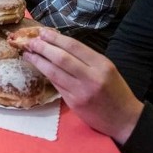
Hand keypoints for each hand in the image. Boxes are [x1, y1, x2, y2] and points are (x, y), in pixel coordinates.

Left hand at [22, 28, 143, 144]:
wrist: (124, 120)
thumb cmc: (116, 91)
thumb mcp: (107, 69)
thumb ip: (87, 58)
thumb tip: (60, 45)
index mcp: (102, 64)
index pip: (74, 46)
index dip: (55, 38)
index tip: (43, 32)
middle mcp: (91, 77)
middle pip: (61, 58)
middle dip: (42, 48)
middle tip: (30, 41)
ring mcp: (81, 91)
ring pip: (54, 72)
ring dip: (38, 61)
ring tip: (28, 53)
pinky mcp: (74, 103)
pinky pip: (56, 85)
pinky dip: (46, 74)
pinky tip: (39, 68)